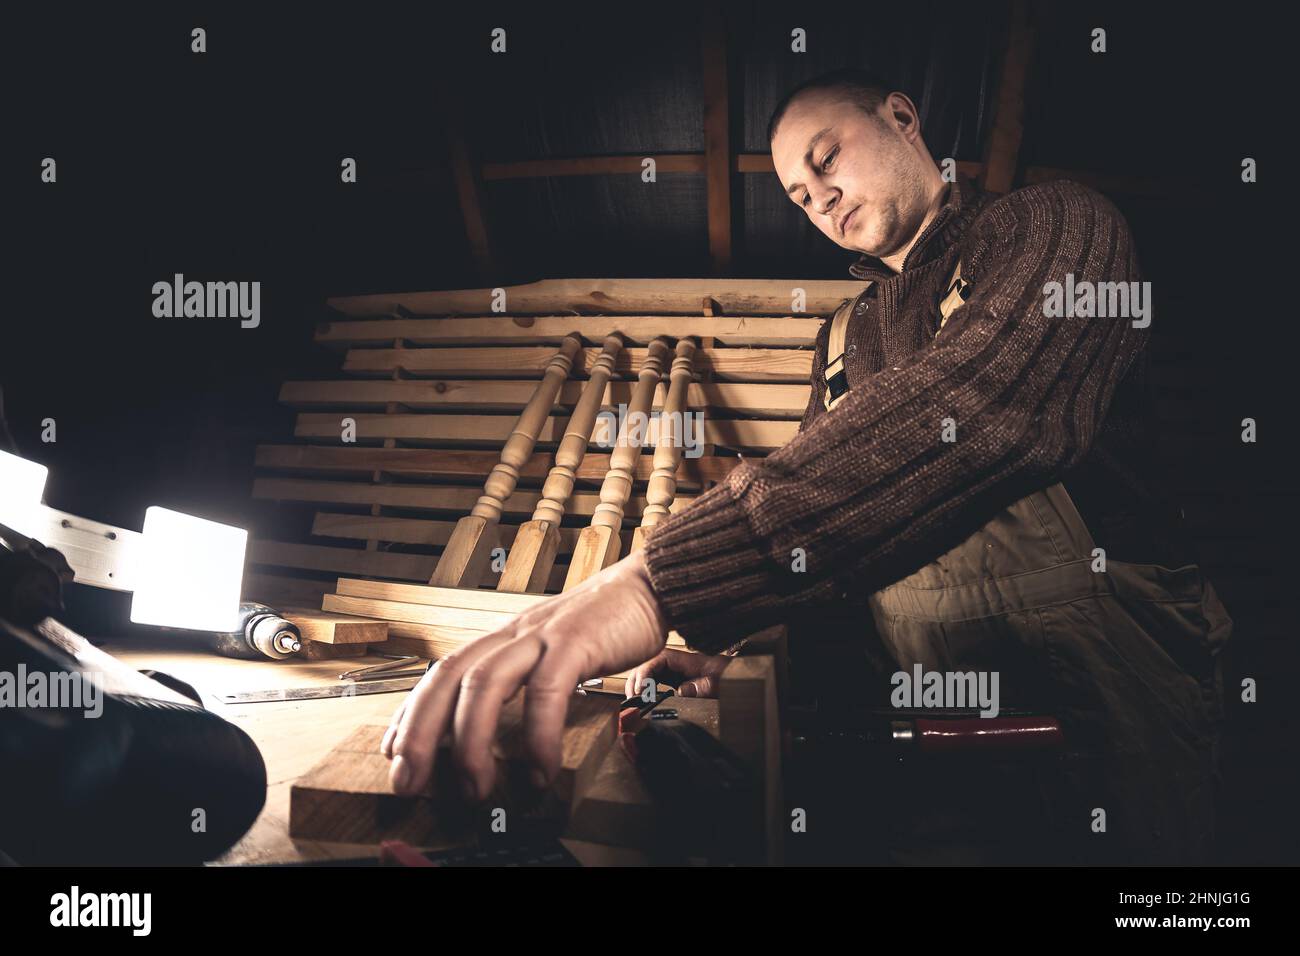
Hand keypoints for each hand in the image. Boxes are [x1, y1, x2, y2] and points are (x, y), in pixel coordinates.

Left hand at [381, 548, 668, 799]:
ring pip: (485, 682)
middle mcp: (514, 633)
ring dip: (472, 741)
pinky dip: (538, 735)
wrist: (651, 584)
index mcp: (505, 637)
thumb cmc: (604, 625)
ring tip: (476, 789)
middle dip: (421, 732)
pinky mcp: (577, 640)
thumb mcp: (552, 651)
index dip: (413, 712)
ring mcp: (543, 634)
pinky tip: (540, 769)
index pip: (443, 671)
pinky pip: (547, 690)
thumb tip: (502, 726)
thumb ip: (525, 679)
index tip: (395, 751)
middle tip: (407, 781)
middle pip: (450, 676)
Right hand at [624, 647, 733, 699]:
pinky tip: (644, 700)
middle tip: (632, 698)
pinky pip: (655, 681)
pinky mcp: (674, 680)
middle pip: (647, 665)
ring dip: (638, 684)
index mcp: (684, 659)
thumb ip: (703, 686)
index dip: (644, 673)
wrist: (738, 677)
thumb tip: (681, 690)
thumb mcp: (719, 682)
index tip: (641, 690)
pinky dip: (646, 689)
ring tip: (634, 700)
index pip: (656, 660)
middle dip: (636, 679)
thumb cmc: (729, 677)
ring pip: (648, 673)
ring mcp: (674, 671)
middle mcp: (676, 663)